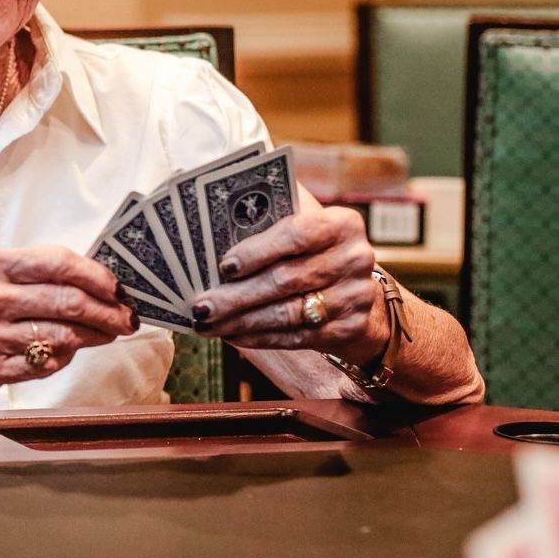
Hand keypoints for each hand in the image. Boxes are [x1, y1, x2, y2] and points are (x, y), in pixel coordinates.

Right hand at [0, 244, 136, 391]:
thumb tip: (85, 277)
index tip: (117, 286)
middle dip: (108, 312)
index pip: (60, 263)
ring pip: (63, 337)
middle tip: (126, 317)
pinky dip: (63, 357)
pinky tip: (66, 350)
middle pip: (69, 303)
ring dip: (93, 337)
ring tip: (104, 333)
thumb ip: (26, 269)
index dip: (98, 276)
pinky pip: (43, 365)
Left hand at [188, 193, 389, 362]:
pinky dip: (259, 337)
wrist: (357, 292)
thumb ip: (268, 220)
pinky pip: (296, 337)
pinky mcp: (348, 329)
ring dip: (241, 321)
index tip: (224, 266)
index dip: (258, 250)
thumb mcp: (301, 225)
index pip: (297, 233)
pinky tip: (231, 335)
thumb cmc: (311, 251)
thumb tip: (211, 225)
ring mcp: (354, 297)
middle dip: (237, 295)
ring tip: (207, 323)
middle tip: (201, 305)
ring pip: (288, 313)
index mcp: (341, 224)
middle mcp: (354, 258)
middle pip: (286, 279)